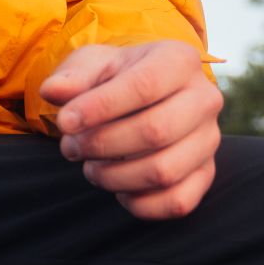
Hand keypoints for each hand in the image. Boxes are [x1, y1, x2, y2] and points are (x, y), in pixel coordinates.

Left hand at [43, 37, 222, 220]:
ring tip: (90, 167)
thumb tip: (53, 91)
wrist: (144, 94)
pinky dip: (140, 204)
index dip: (99, 108)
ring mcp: (210, 139)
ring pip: (165, 171)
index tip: (64, 122)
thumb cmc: (115, 77)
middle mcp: (205, 98)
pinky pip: (179, 202)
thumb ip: (72, 76)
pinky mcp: (206, 173)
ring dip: (115, 177)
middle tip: (71, 147)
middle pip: (156, 131)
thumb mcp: (91, 65)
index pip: (143, 86)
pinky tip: (118, 189)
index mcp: (180, 60)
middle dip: (103, 144)